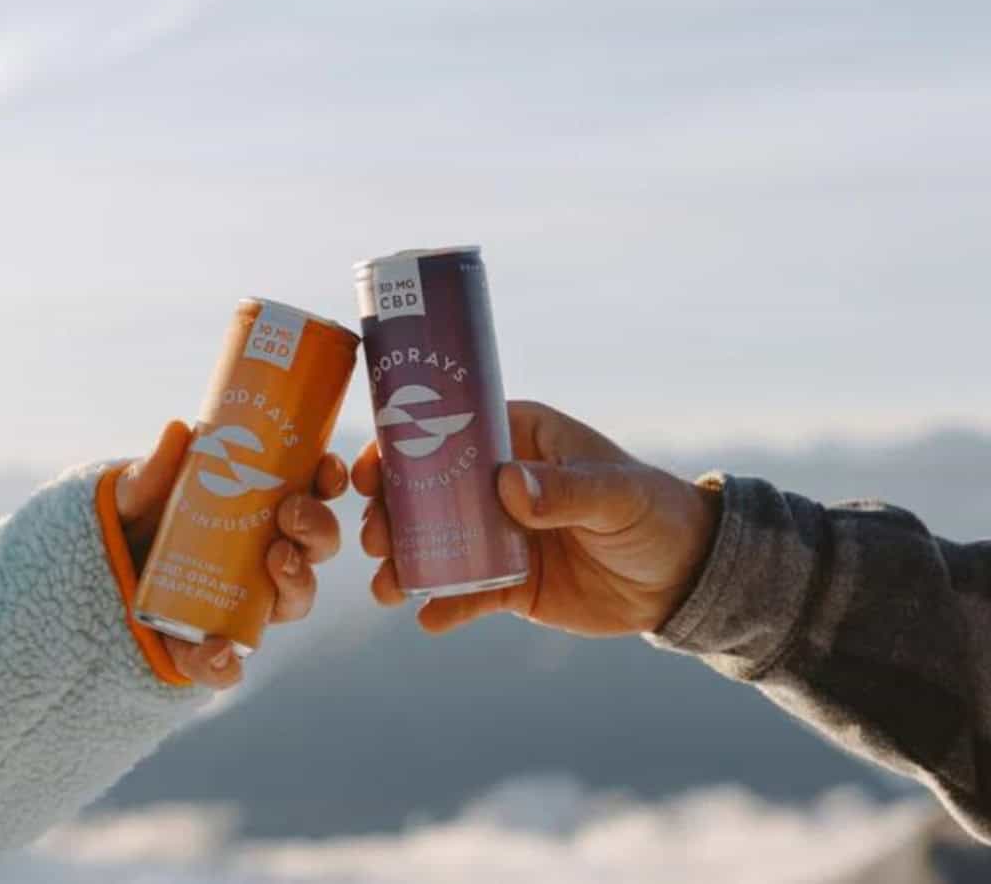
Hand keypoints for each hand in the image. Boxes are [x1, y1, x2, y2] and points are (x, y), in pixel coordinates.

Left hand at [116, 420, 346, 687]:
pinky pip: (232, 663)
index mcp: (265, 511)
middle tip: (291, 511)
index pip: (313, 494)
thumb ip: (154, 472)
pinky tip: (217, 650)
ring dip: (297, 581)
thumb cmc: (136, 520)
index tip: (326, 468)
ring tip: (276, 561)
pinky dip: (226, 664)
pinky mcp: (212, 645)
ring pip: (295, 599)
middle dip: (318, 529)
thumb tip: (179, 431)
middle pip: (317, 546)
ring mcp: (249, 602)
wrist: (102, 571)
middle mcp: (269, 556)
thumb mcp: (140, 492)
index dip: (329, 482)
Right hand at [353, 401, 720, 637]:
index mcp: (519, 439)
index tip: (370, 473)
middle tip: (373, 537)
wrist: (681, 580)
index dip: (401, 447)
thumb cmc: (653, 512)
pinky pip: (466, 594)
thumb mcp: (615, 495)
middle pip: (425, 492)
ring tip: (386, 586)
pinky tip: (428, 620)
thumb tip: (509, 485)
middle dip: (389, 514)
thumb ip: (566, 490)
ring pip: (435, 544)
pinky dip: (443, 607)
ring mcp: (498, 535)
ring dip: (403, 561)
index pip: (448, 432)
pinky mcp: (509, 583)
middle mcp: (498, 483)